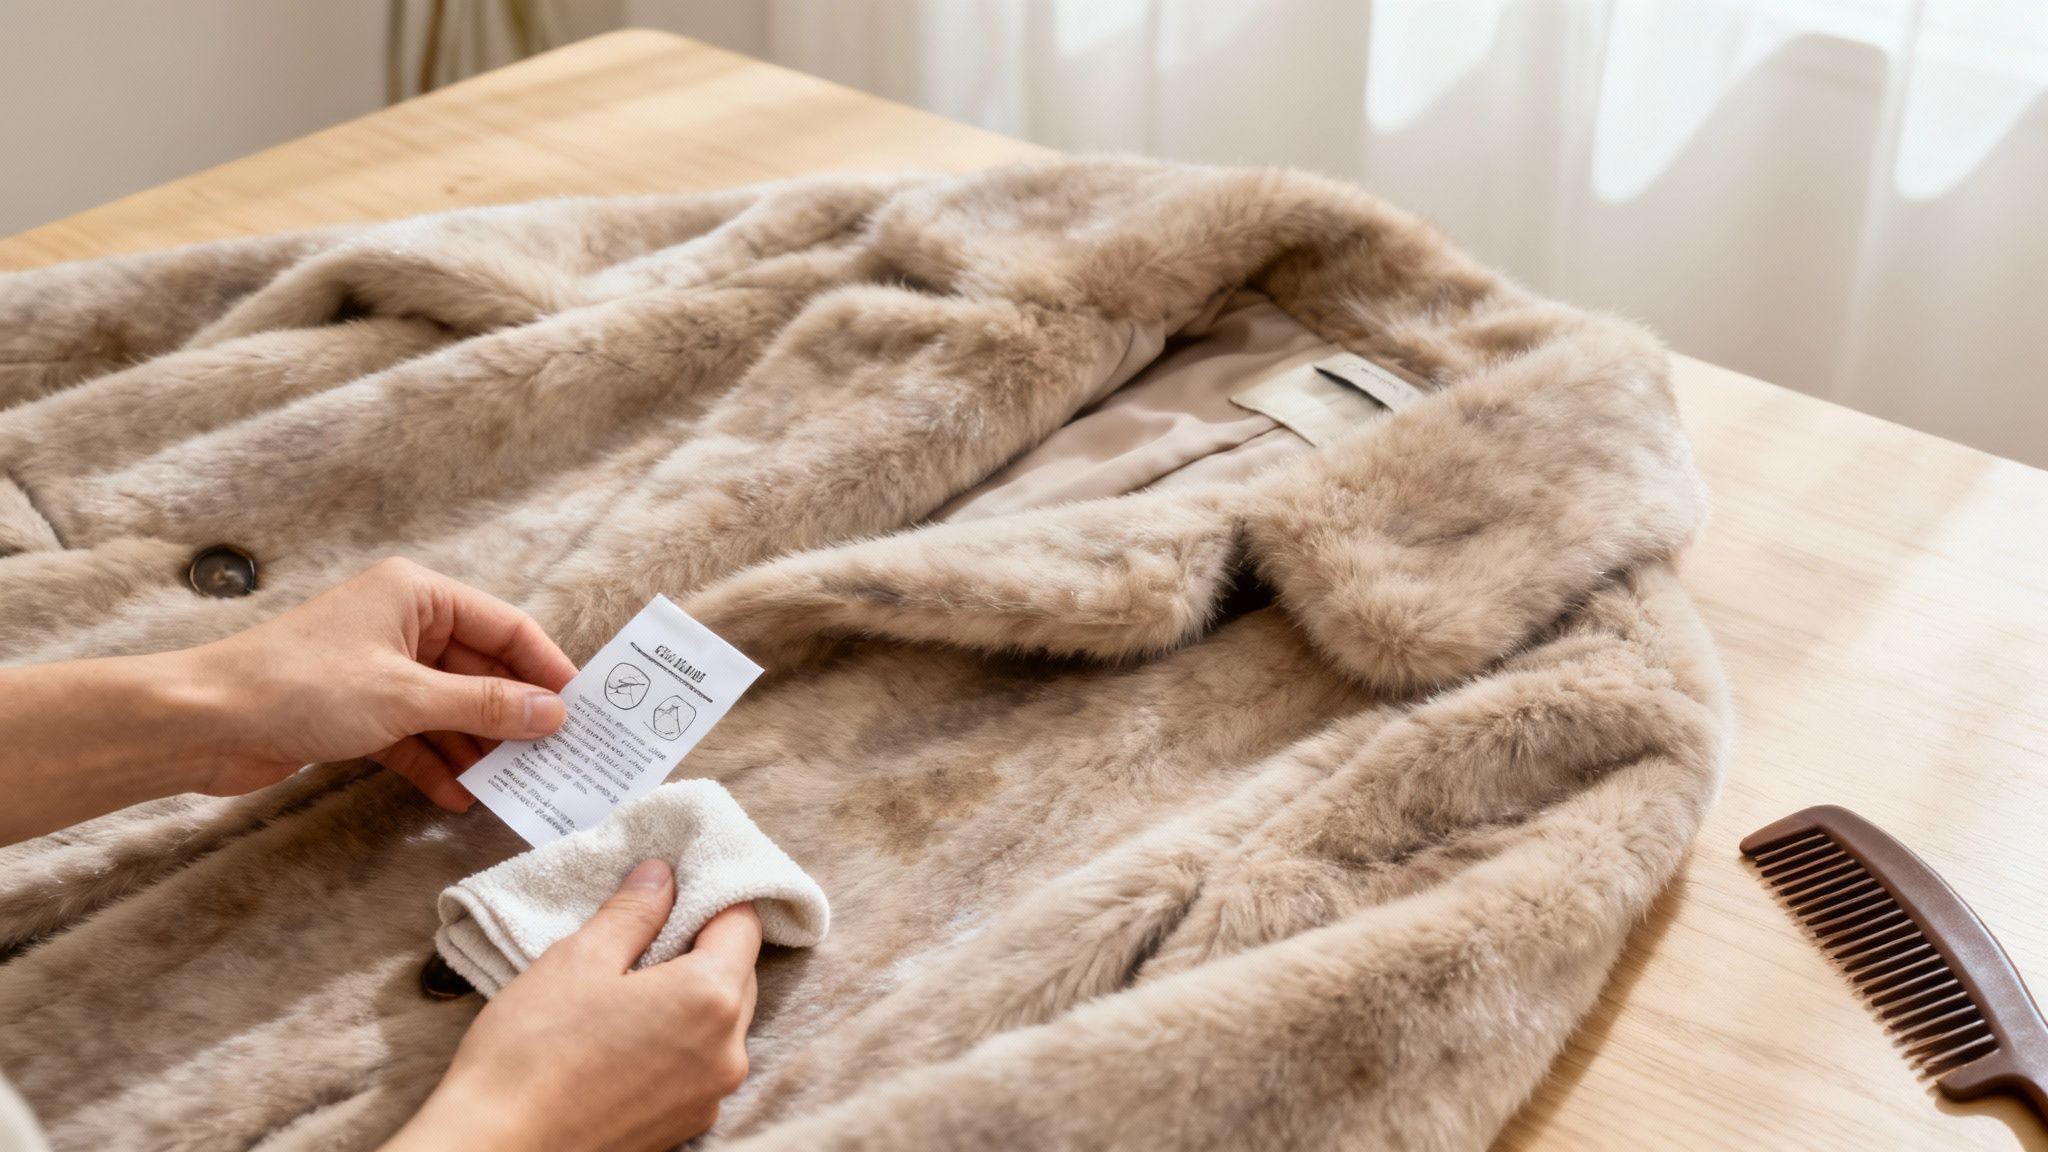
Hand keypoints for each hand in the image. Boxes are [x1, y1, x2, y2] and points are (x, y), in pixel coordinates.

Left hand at [176, 557, 577, 808]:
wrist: (202, 722)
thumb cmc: (299, 686)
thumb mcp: (406, 696)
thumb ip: (484, 706)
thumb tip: (552, 714)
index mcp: (419, 596)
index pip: (506, 627)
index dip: (546, 668)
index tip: (582, 710)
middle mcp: (404, 625)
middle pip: (481, 671)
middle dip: (514, 715)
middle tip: (558, 755)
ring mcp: (381, 669)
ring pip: (451, 708)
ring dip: (478, 747)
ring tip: (515, 785)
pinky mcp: (358, 711)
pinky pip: (416, 736)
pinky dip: (437, 763)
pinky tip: (459, 797)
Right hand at [387, 861, 762, 1151]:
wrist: (497, 1151)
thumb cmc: (530, 1054)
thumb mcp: (578, 960)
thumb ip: (632, 912)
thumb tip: (662, 876)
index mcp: (709, 998)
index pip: (743, 925)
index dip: (712, 897)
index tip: (676, 888)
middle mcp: (728, 1052)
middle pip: (739, 974)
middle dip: (702, 947)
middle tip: (645, 934)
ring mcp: (710, 1097)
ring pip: (721, 1023)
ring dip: (690, 997)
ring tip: (628, 988)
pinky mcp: (686, 1127)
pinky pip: (700, 1065)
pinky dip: (679, 1042)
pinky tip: (625, 1038)